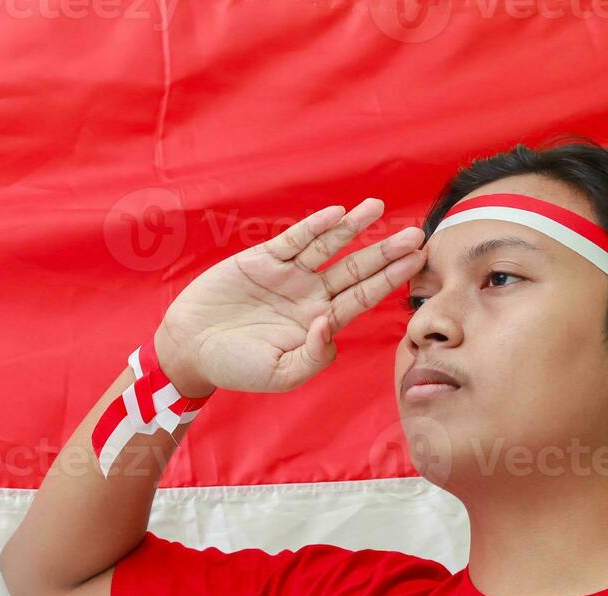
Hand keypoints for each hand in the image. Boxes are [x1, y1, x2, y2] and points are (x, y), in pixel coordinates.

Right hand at [154, 198, 425, 394]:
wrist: (191, 348)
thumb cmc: (236, 367)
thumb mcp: (281, 374)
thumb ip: (313, 357)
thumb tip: (330, 325)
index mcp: (320, 324)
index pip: (363, 297)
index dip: (390, 279)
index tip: (417, 262)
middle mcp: (310, 296)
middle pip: (355, 269)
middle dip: (385, 252)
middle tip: (416, 235)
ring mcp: (289, 276)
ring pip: (329, 247)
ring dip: (353, 228)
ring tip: (378, 208)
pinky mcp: (263, 260)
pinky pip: (295, 240)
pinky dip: (315, 227)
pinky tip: (337, 214)